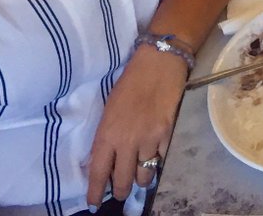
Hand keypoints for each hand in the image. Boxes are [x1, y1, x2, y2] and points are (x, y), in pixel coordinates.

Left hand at [86, 45, 187, 205]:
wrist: (160, 61)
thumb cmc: (130, 81)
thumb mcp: (109, 109)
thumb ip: (106, 136)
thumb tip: (103, 159)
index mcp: (107, 134)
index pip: (98, 173)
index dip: (95, 192)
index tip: (94, 202)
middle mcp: (127, 142)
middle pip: (123, 182)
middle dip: (121, 190)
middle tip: (121, 190)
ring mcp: (149, 139)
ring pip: (144, 175)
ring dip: (140, 177)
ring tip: (139, 172)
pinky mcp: (168, 134)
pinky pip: (160, 159)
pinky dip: (156, 160)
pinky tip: (154, 154)